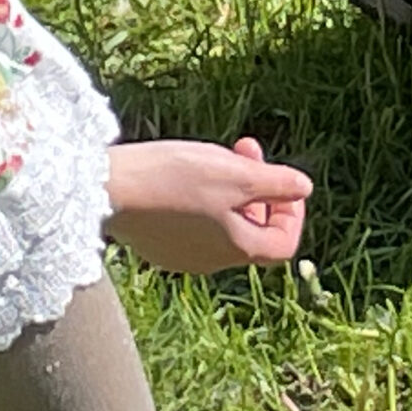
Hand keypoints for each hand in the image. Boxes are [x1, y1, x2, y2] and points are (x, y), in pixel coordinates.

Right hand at [105, 137, 312, 273]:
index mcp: (236, 249)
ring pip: (223, 224)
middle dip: (259, 189)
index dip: (292, 213)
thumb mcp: (236, 174)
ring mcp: (181, 255)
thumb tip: (304, 188)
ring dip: (231, 189)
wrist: (107, 188)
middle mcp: (211, 261)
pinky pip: (194, 224)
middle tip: (246, 149)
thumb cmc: (174, 179)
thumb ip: (276, 183)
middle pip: (253, 230)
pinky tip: (184, 172)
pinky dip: (203, 198)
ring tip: (215, 155)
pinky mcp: (157, 244)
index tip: (282, 181)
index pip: (283, 244)